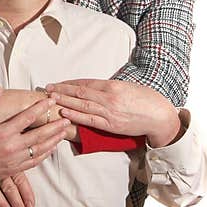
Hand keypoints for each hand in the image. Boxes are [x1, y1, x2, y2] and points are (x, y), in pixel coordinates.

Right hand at [0, 87, 69, 206]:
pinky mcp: (13, 170)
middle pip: (40, 134)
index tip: (52, 100)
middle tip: (67, 118)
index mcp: (2, 133)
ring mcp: (13, 160)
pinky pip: (34, 162)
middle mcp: (11, 147)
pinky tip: (52, 148)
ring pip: (40, 149)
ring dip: (54, 140)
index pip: (27, 117)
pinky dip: (45, 154)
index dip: (42, 107)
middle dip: (55, 125)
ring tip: (64, 131)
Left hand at [46, 79, 181, 146]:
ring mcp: (109, 111)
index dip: (70, 82)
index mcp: (113, 86)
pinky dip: (75, 114)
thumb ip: (112, 88)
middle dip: (62, 90)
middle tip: (47, 88)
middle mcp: (109, 97)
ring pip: (81, 104)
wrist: (159, 116)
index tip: (58, 82)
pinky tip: (64, 111)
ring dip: (64, 100)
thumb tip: (98, 88)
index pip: (86, 82)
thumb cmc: (147, 100)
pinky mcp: (111, 125)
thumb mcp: (129, 87)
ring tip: (50, 98)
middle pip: (80, 91)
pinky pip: (89, 119)